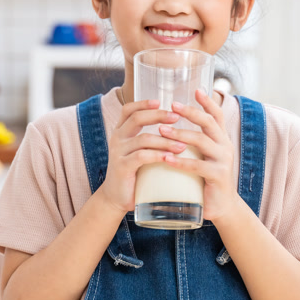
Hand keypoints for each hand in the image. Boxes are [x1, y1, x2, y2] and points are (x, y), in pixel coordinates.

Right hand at [98, 99, 185, 214]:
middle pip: (137, 118)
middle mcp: (117, 138)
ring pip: (144, 138)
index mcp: (121, 131)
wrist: (117, 197)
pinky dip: (158, 155)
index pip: (129, 110)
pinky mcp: (122, 167)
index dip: (144, 103)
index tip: (161, 101)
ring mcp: (118, 152)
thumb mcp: (139, 151)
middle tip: (176, 117)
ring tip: (183, 145)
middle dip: (158, 116)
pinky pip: (141, 156)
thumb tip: (177, 128)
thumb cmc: (134, 173)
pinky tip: (171, 158)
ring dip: (166, 140)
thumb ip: (150, 139)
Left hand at [159, 90, 237, 220]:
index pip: (216, 115)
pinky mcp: (217, 176)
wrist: (220, 207)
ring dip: (180, 134)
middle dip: (190, 112)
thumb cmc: (205, 180)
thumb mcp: (202, 156)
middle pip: (208, 123)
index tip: (195, 89)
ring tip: (162, 130)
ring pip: (201, 141)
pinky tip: (166, 158)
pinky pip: (198, 165)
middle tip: (171, 106)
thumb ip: (193, 142)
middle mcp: (225, 146)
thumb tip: (170, 124)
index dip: (207, 101)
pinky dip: (181, 161)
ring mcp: (223, 161)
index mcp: (221, 139)